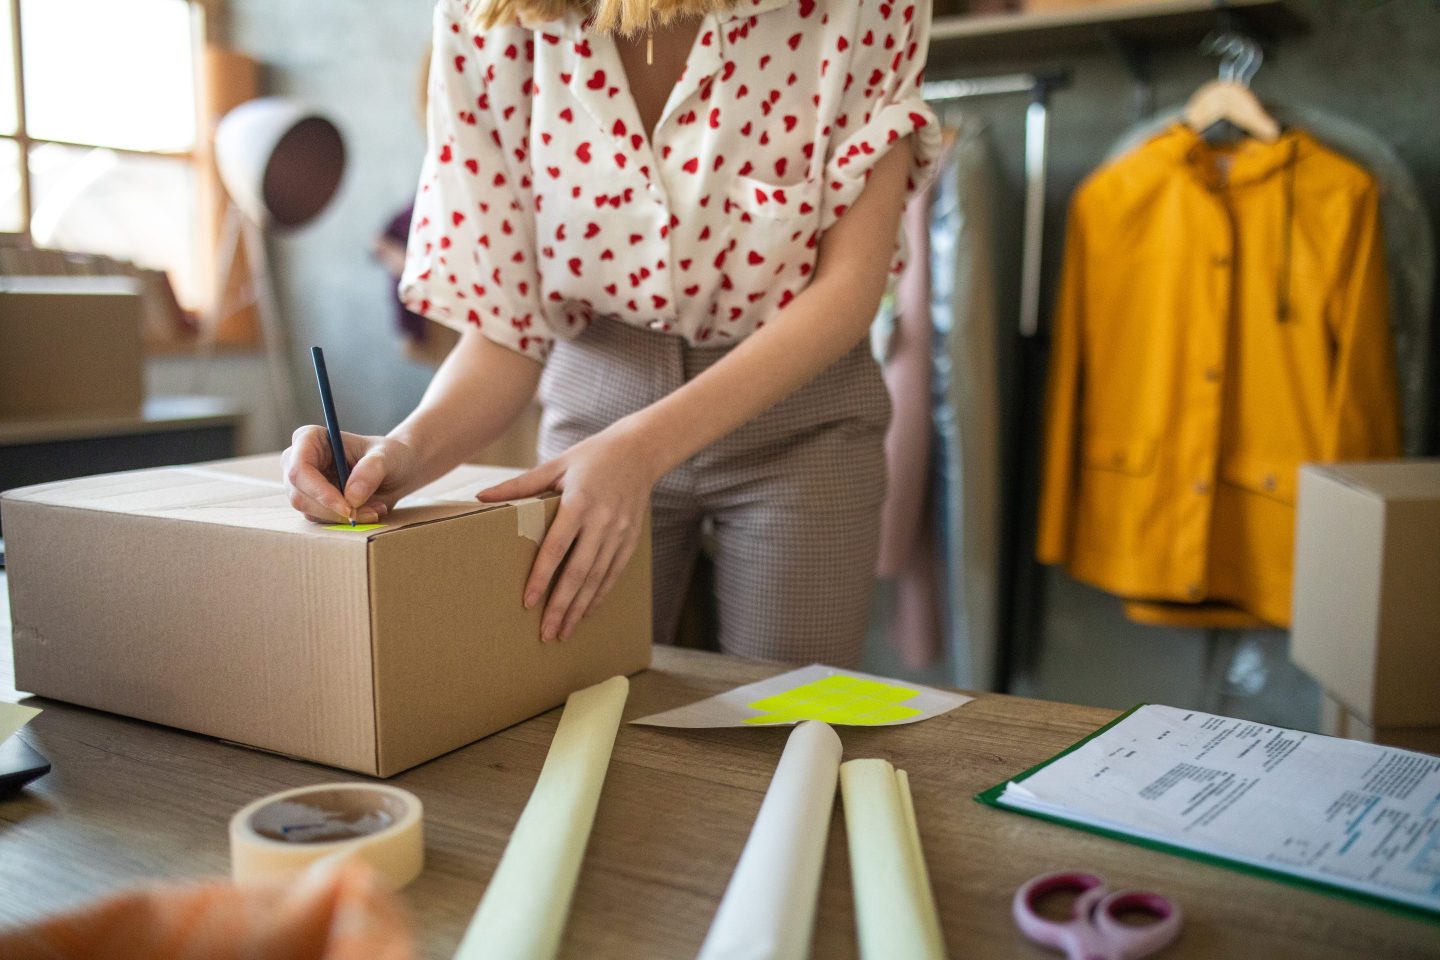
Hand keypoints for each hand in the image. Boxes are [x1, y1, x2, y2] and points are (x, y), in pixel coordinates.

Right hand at [282, 426, 419, 524]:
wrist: (397, 472)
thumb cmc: (390, 456)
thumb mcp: (388, 457)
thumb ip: (371, 471)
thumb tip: (351, 497)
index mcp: (310, 438)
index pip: (300, 468)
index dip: (319, 491)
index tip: (348, 508)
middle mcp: (298, 460)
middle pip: (300, 494)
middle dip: (335, 510)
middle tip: (371, 513)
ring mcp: (303, 484)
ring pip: (309, 511)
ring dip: (344, 517)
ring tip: (376, 508)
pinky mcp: (311, 502)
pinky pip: (321, 520)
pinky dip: (346, 521)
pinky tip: (369, 511)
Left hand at [477, 423, 657, 641]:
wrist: (640, 451)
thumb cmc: (591, 457)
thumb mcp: (555, 466)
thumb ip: (520, 485)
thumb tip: (481, 497)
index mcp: (579, 502)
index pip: (557, 547)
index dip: (542, 577)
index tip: (528, 602)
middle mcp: (602, 521)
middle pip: (579, 571)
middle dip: (562, 605)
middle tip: (546, 633)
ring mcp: (619, 533)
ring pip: (598, 578)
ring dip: (580, 608)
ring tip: (563, 632)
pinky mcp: (630, 540)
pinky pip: (614, 574)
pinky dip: (599, 596)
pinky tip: (585, 614)